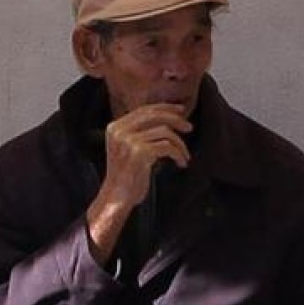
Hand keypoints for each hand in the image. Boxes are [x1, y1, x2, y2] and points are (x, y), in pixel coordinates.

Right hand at [86, 103, 191, 264]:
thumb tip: (166, 117)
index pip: (143, 110)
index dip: (164, 108)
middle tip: (189, 127)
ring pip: (164, 132)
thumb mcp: (127, 147)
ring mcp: (129, 141)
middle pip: (154, 116)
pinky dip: (178, 154)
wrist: (116, 196)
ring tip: (184, 155)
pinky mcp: (140, 153)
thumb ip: (139, 132)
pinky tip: (180, 163)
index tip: (180, 111)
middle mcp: (119, 131)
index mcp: (114, 127)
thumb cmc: (126, 175)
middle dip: (176, 120)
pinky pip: (168, 147)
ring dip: (180, 144)